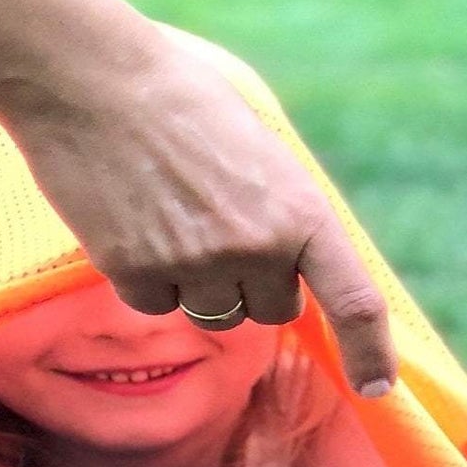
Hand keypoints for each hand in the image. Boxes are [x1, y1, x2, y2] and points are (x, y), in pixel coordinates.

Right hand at [0, 34, 398, 396]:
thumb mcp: (259, 151)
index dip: (370, 352)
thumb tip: (290, 278)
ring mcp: (196, 265)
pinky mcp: (137, 274)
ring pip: (212, 315)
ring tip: (169, 214)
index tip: (375, 387)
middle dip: (254, 286)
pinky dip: (145, 275)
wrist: (91, 79)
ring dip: (198, 283)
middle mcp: (257, 247)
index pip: (354, 301)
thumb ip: (282, 215)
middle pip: (271, 312)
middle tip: (219, 227)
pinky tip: (130, 220)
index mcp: (300, 210)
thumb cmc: (179, 103)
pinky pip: (156, 304)